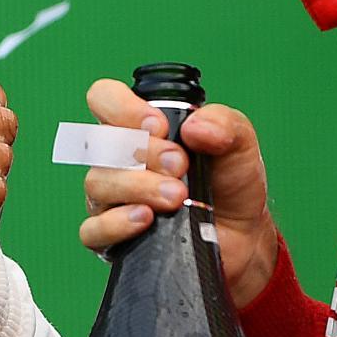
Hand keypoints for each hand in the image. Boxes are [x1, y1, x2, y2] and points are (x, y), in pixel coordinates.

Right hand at [77, 78, 280, 308]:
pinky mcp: (111, 238)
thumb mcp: (238, 143)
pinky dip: (116, 223)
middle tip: (181, 165)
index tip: (159, 126)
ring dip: (139, 186)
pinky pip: (93, 230)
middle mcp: (117, 159)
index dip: (122, 107)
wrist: (243, 235)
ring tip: (177, 196)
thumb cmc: (230, 184)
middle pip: (101, 144)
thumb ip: (223, 123)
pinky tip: (146, 219)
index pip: (103, 98)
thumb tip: (194, 127)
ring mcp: (110, 199)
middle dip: (145, 152)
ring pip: (98, 184)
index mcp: (137, 127)